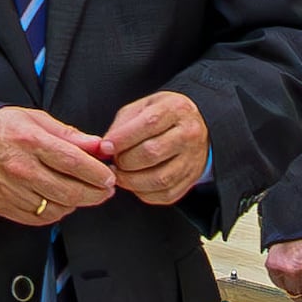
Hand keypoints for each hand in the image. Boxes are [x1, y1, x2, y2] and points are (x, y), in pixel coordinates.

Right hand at [0, 103, 116, 227]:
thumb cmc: (5, 128)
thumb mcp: (38, 120)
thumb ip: (71, 135)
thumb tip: (98, 146)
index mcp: (31, 142)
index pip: (74, 163)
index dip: (98, 173)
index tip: (109, 177)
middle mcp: (21, 168)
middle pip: (69, 191)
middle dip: (95, 193)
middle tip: (105, 190)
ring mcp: (11, 190)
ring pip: (57, 207)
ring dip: (76, 203)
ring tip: (82, 193)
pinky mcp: (4, 205)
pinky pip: (40, 218)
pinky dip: (56, 212)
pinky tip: (60, 201)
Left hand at [101, 90, 213, 208]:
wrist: (197, 126)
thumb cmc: (163, 116)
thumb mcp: (143, 107)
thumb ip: (122, 125)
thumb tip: (105, 148)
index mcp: (176, 109)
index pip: (149, 123)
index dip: (123, 138)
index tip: (105, 147)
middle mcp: (189, 134)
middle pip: (152, 152)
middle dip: (125, 161)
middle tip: (114, 161)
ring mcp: (192, 159)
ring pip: (159, 178)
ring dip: (131, 181)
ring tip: (119, 175)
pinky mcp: (191, 179)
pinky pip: (165, 194)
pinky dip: (143, 193)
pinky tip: (135, 183)